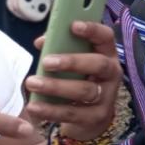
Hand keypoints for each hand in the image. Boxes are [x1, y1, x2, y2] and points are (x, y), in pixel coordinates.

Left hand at [24, 21, 121, 140]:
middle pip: (99, 64)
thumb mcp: (74, 65)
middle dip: (72, 61)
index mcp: (107, 54)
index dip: (93, 30)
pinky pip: (73, 113)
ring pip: (85, 90)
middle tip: (46, 62)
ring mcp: (107, 96)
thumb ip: (60, 50)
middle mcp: (112, 74)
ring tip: (32, 83)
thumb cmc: (78, 82)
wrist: (90, 119)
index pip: (106, 37)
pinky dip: (51, 110)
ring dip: (56, 87)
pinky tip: (34, 106)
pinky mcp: (97, 117)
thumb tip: (41, 42)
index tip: (73, 26)